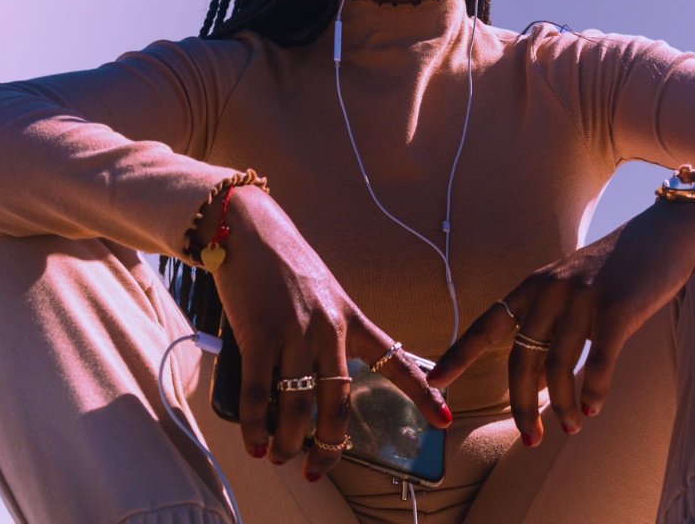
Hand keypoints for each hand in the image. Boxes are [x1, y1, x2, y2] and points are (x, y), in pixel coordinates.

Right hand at [199, 186, 451, 479]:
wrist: (250, 227)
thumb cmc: (285, 262)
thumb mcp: (323, 292)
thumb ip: (329, 331)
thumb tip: (317, 382)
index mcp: (351, 316)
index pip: (394, 359)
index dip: (421, 393)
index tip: (443, 419)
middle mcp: (329, 327)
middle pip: (338, 401)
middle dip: (330, 444)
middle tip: (319, 467)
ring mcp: (294, 331)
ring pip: (299, 404)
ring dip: (289, 441)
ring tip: (281, 456)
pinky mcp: (259, 333)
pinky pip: (259, 393)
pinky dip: (256, 425)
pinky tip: (256, 443)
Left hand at [427, 199, 694, 444]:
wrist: (663, 233)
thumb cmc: (615, 271)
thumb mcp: (572, 292)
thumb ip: (550, 330)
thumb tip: (535, 385)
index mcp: (534, 285)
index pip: (487, 323)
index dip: (460, 354)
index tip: (434, 380)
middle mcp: (551, 289)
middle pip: (521, 357)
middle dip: (520, 404)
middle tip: (530, 438)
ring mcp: (583, 297)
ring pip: (557, 367)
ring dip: (560, 405)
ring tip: (571, 427)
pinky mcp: (617, 309)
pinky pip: (597, 363)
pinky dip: (593, 392)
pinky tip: (593, 408)